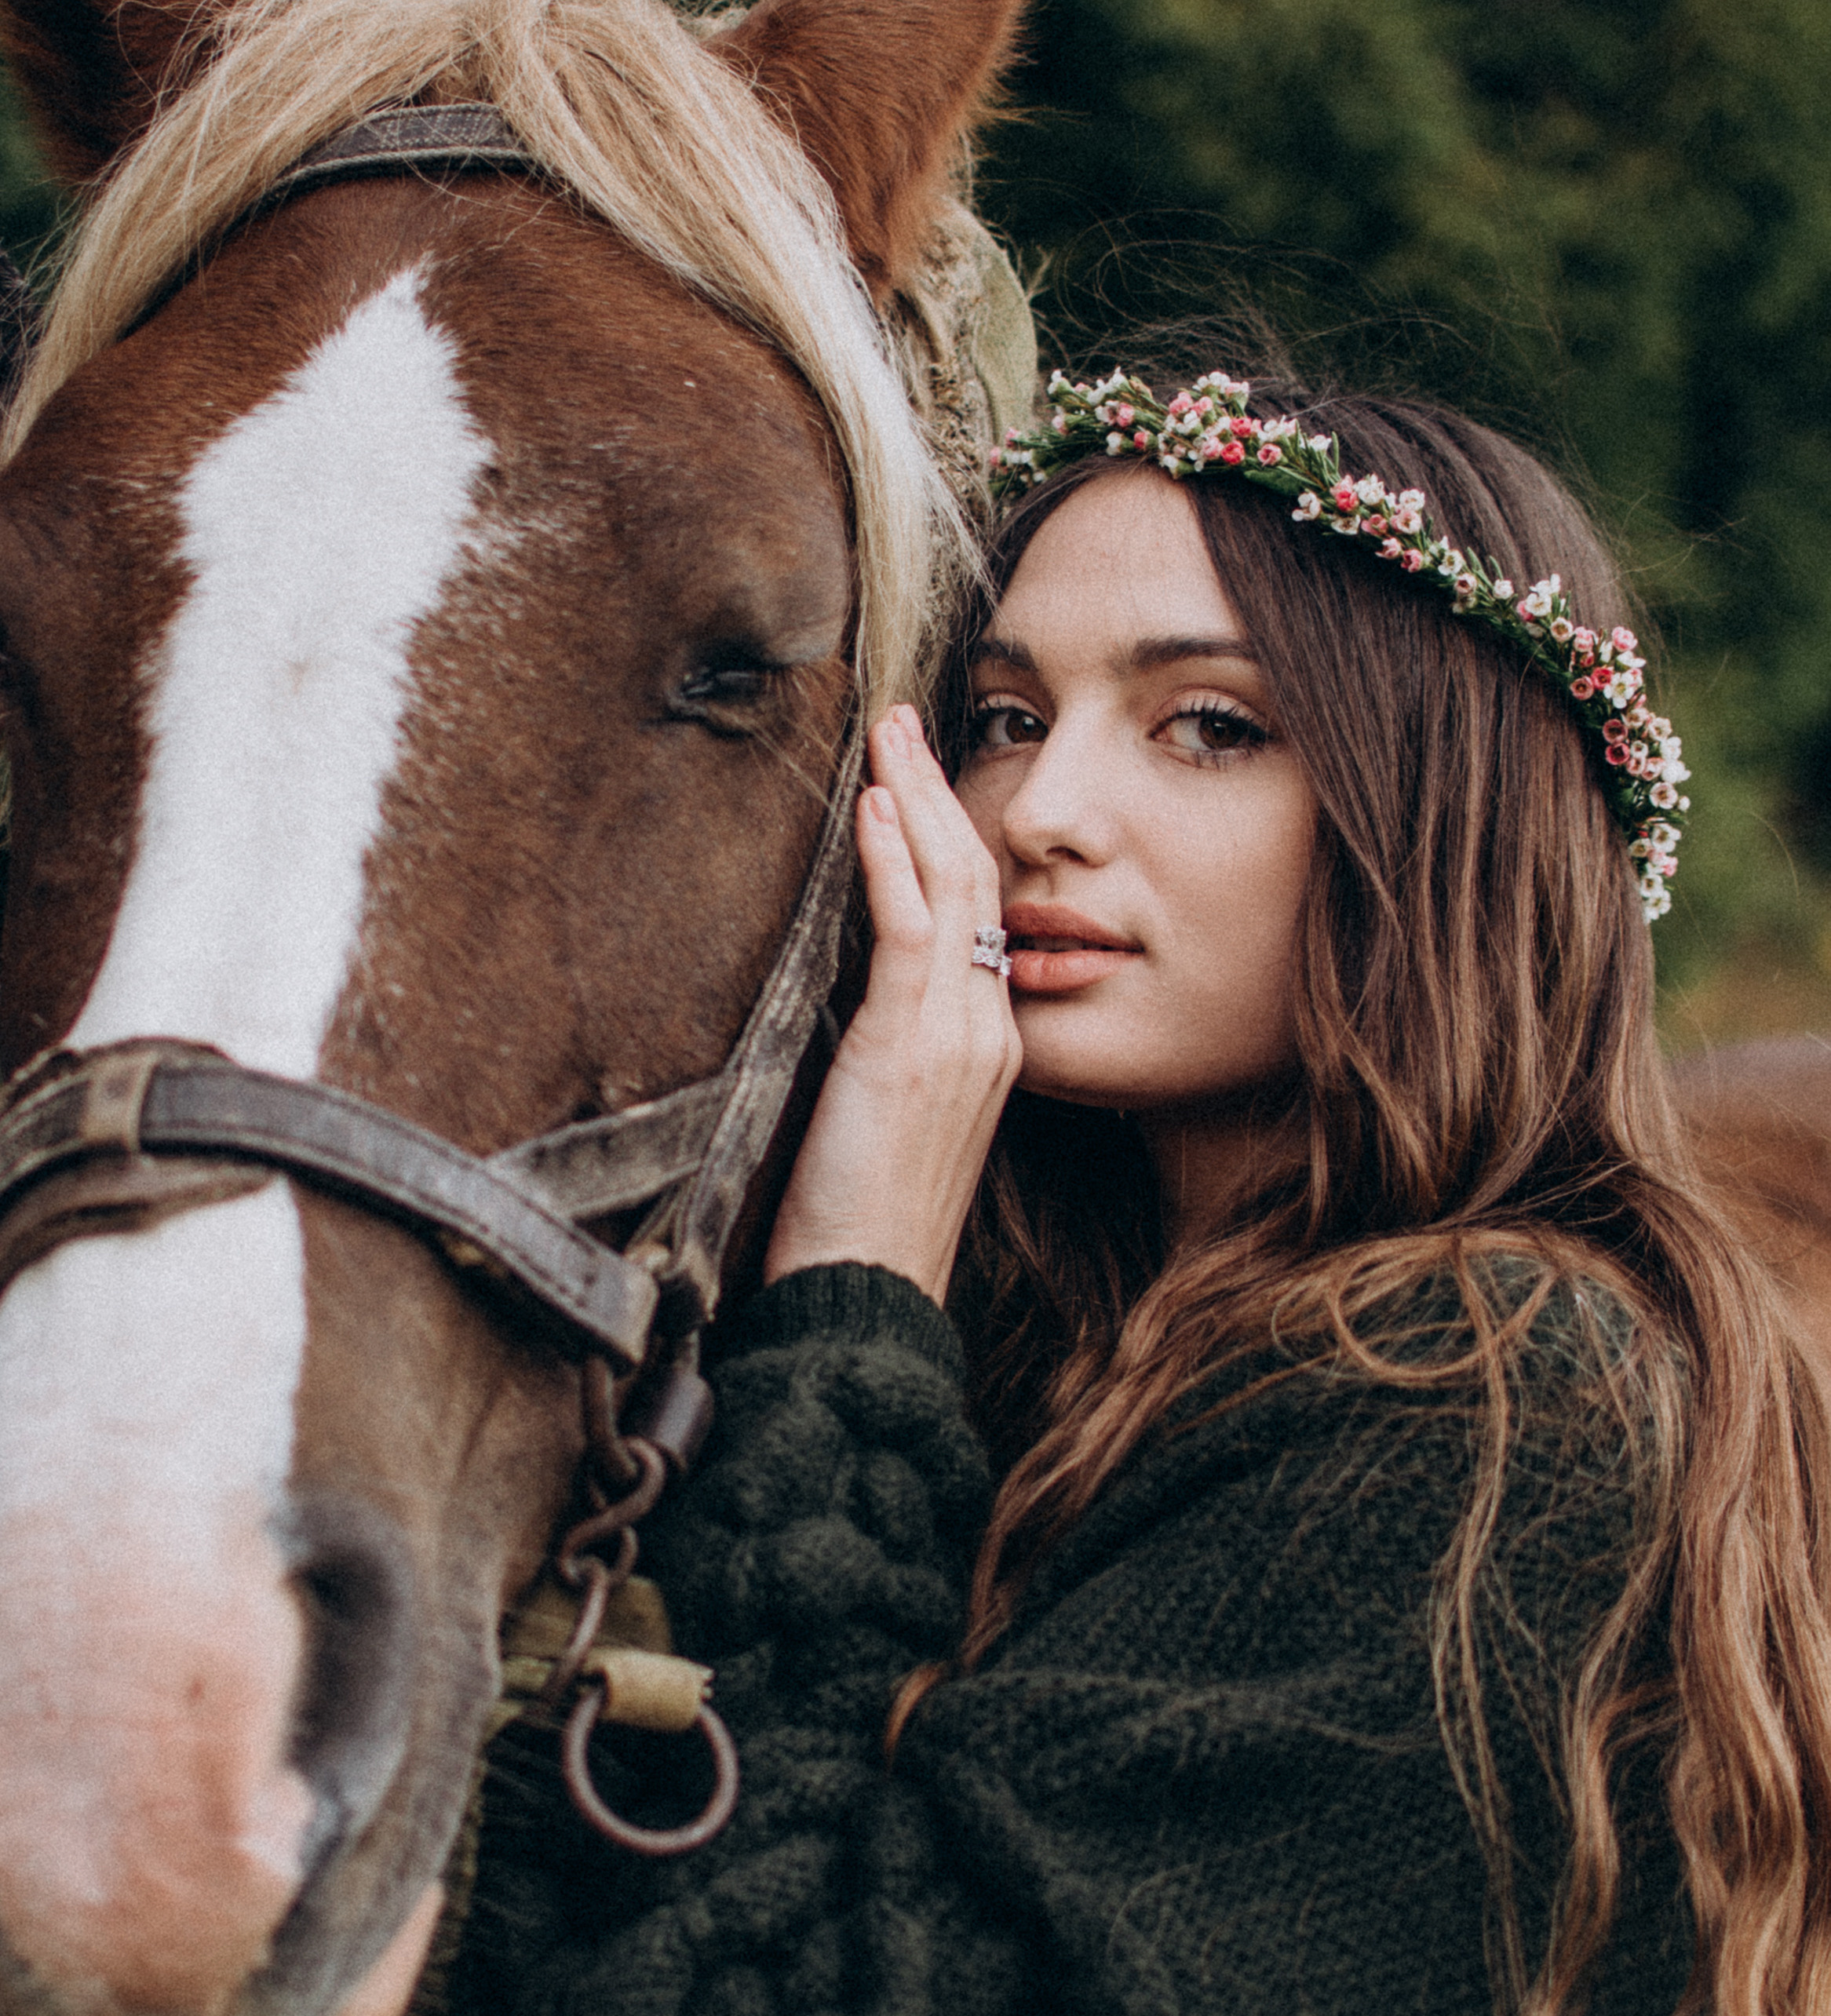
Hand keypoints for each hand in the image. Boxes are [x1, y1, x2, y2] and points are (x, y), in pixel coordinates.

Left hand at [764, 705, 1020, 1304]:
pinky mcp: (913, 1049)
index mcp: (985, 1044)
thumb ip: (887, 1048)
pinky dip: (893, 864)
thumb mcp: (886, 1118)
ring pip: (952, 891)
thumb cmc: (858, 1220)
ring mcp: (958, 1038)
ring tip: (890, 736)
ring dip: (915, 802)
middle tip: (905, 721)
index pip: (978, 912)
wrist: (866, 1294)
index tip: (913, 776)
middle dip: (937, 792)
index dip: (947, 835)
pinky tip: (874, 810)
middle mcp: (984, 1030)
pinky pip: (913, 934)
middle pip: (976, 882)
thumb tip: (851, 998)